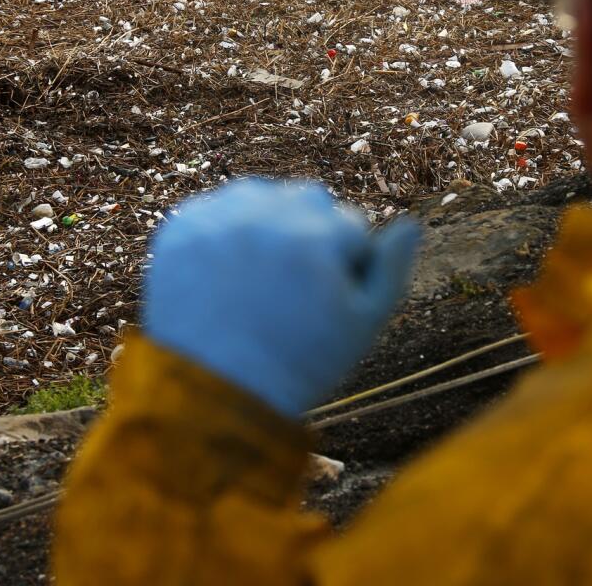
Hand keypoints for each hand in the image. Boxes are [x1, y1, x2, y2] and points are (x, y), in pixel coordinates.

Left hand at [143, 178, 420, 417]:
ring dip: (268, 224)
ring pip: (262, 196)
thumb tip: (410, 225)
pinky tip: (227, 274)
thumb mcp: (363, 325)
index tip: (322, 305)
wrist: (213, 394)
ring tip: (260, 280)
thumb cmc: (300, 362)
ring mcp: (218, 217)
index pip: (351, 226)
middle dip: (310, 236)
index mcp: (318, 234)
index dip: (344, 268)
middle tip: (291, 291)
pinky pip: (218, 208)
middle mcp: (266, 213)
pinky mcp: (181, 226)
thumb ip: (392, 270)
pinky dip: (226, 232)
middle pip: (310, 200)